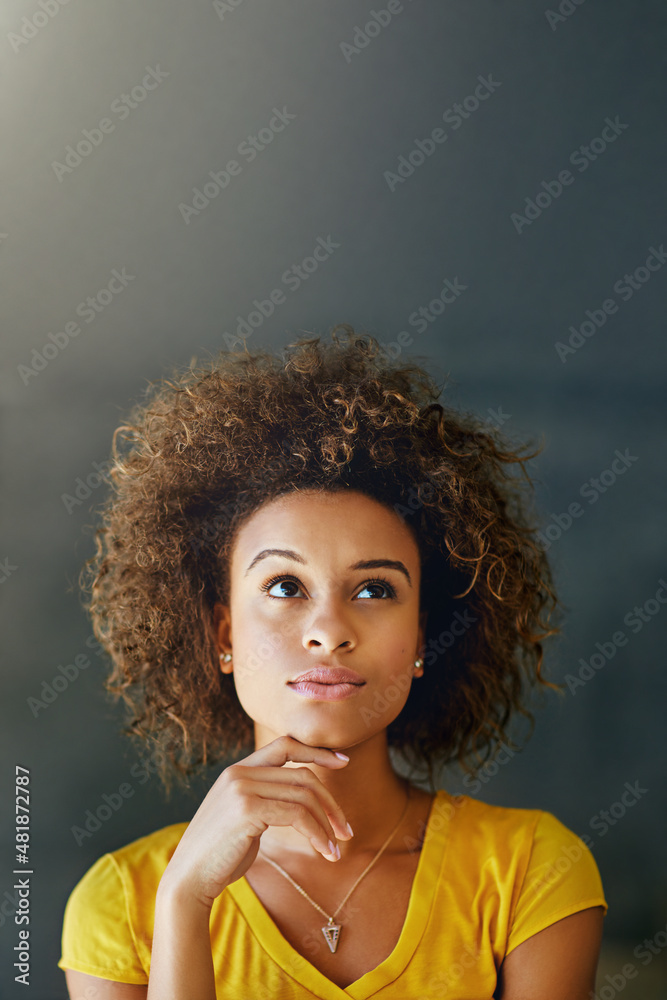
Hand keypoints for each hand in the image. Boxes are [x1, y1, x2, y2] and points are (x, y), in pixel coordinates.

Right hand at [159, 735, 352, 908]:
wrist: (188, 879)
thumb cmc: (220, 856)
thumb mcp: (243, 818)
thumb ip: (265, 800)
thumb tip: (301, 801)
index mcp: (238, 770)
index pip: (284, 745)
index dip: (316, 751)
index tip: (343, 761)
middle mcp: (239, 773)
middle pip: (302, 776)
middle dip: (330, 803)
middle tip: (346, 831)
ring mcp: (242, 788)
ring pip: (304, 797)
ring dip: (327, 825)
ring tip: (336, 849)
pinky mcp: (247, 809)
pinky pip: (298, 816)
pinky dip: (318, 835)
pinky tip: (325, 852)